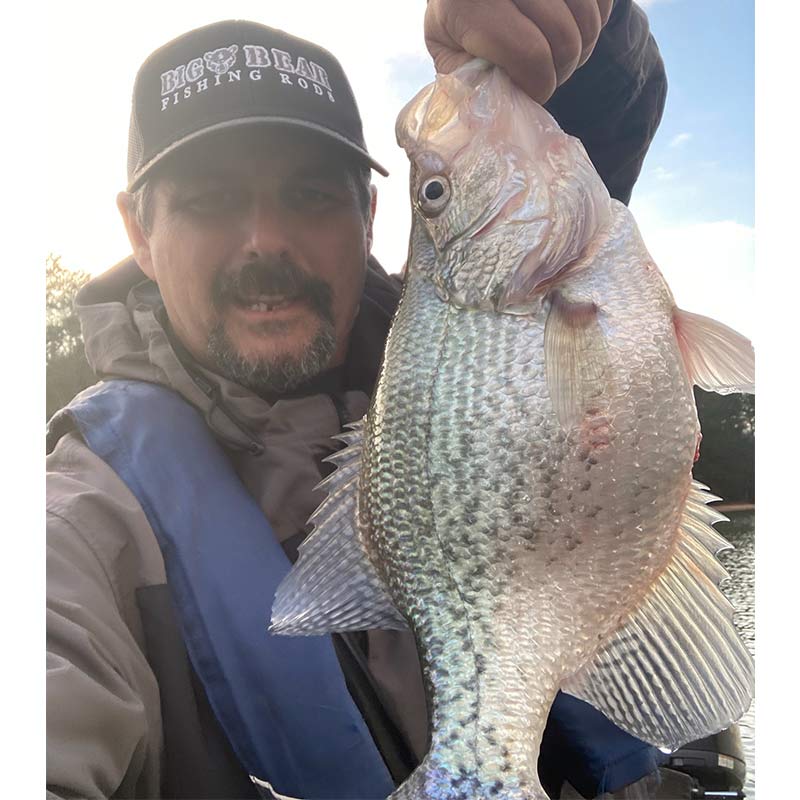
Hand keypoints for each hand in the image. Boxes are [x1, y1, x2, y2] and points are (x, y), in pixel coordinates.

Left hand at [425, 0, 612, 102]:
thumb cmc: (458, 24)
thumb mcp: (448, 54)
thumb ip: (467, 80)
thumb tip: (500, 108)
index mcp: (467, 3)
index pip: (529, 52)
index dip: (540, 84)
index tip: (535, 94)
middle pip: (563, 36)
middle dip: (562, 70)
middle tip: (546, 76)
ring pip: (588, 17)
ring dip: (582, 47)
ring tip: (559, 55)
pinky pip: (603, 0)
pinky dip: (595, 21)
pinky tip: (571, 27)